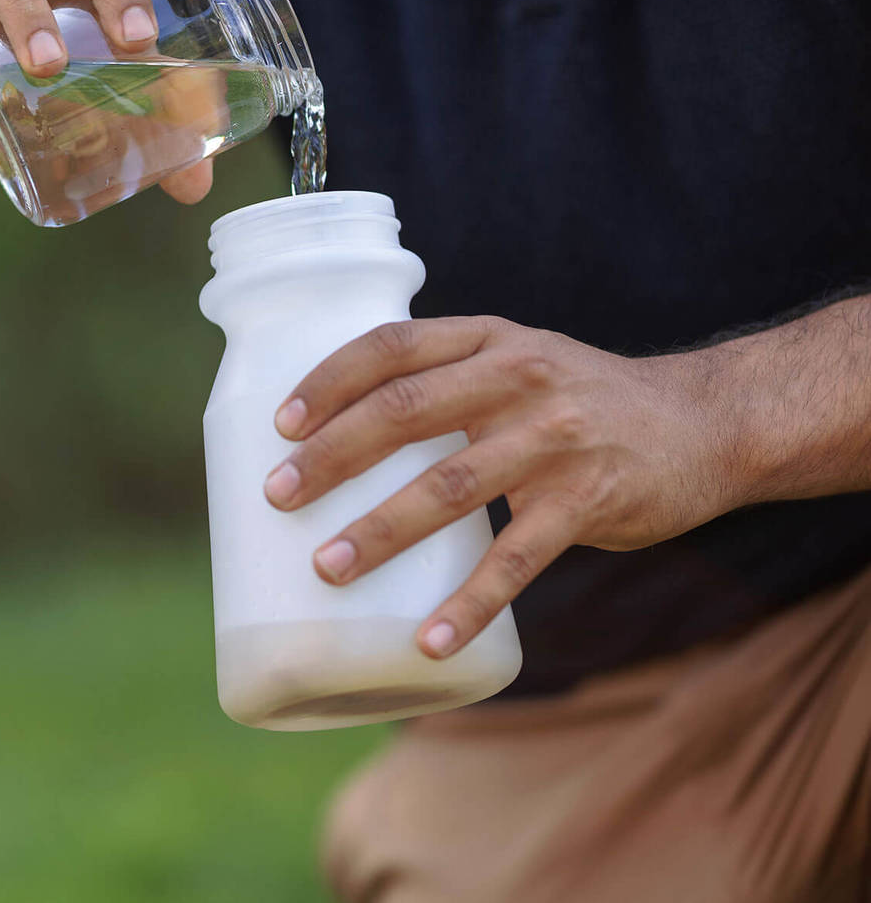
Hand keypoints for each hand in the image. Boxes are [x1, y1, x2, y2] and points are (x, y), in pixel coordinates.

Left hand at [264, 317, 740, 658]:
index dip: (329, 380)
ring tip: (330, 569)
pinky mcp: (589, 498)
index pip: (392, 346)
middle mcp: (518, 376)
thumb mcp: (519, 360)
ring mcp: (556, 437)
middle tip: (280, 496)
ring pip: (450, 485)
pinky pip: (517, 557)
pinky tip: (431, 640)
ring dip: (382, 531)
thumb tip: (349, 437)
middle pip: (405, 411)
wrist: (701, 422)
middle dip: (333, 456)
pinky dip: (470, 603)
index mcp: (488, 339)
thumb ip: (452, 381)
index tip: (280, 424)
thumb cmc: (582, 399)